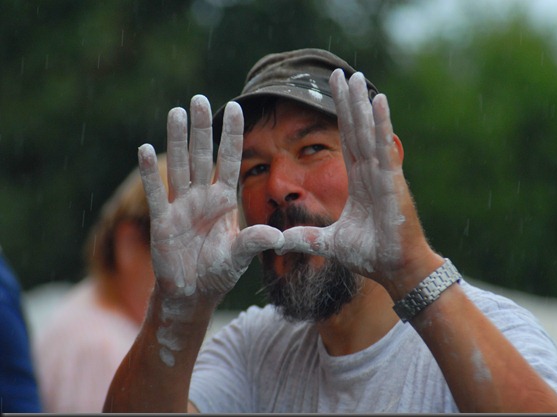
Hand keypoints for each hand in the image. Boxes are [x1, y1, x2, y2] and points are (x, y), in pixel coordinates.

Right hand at [138, 96, 283, 299]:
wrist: (192, 293)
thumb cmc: (218, 273)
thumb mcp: (239, 257)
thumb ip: (254, 243)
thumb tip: (277, 236)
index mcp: (224, 202)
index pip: (230, 162)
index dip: (232, 136)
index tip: (236, 107)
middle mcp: (202, 198)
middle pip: (203, 157)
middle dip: (202, 129)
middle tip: (199, 99)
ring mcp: (181, 207)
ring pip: (179, 166)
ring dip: (177, 140)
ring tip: (176, 112)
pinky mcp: (161, 221)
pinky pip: (155, 193)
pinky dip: (149, 173)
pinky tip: (145, 149)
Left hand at [281, 70, 435, 291]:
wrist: (395, 269)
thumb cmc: (370, 255)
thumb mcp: (329, 243)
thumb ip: (306, 237)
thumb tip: (279, 241)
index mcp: (359, 182)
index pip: (346, 142)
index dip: (339, 117)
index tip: (332, 94)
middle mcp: (371, 173)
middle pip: (356, 130)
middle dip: (348, 102)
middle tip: (341, 74)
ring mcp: (383, 175)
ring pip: (369, 133)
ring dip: (362, 105)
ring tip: (357, 77)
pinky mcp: (391, 183)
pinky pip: (383, 149)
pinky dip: (381, 124)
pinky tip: (379, 101)